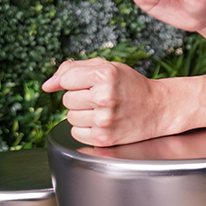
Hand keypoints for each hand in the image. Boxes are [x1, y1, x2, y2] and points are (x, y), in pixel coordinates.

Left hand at [43, 58, 171, 145]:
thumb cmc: (131, 86)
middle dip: (80, 98)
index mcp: (104, 75)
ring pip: (70, 117)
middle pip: (67, 100)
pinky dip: (86, 129)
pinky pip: (76, 133)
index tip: (91, 84)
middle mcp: (104, 96)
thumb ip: (73, 69)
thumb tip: (47, 86)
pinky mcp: (103, 138)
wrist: (159, 108)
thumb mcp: (107, 67)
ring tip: (103, 110)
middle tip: (101, 98)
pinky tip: (103, 123)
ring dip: (83, 114)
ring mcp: (104, 119)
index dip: (76, 81)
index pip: (66, 79)